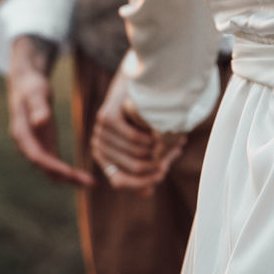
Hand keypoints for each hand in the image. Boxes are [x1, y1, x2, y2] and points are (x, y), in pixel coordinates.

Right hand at [7, 35, 93, 186]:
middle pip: (45, 168)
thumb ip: (38, 106)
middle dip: (65, 178)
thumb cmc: (31, 86)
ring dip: (68, 179)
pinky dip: (67, 171)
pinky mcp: (44, 145)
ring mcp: (35, 147)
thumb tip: (40, 121)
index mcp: (21, 134)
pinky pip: (54, 164)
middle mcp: (27, 145)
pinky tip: (82, 176)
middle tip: (89, 183)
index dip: (52, 166)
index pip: (37, 155)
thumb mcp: (36, 93)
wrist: (25, 85)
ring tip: (91, 184)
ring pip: (50, 170)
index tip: (70, 172)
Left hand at [91, 68, 184, 195]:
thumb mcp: (147, 144)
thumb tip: (146, 193)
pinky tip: (156, 128)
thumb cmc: (145, 115)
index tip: (162, 173)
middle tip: (175, 151)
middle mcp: (98, 145)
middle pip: (133, 168)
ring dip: (159, 150)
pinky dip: (150, 137)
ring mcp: (100, 131)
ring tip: (173, 138)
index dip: (142, 181)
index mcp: (103, 155)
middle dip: (158, 163)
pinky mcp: (106, 119)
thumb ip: (146, 167)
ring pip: (136, 155)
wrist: (136, 80)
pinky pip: (134, 140)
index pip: (119, 181)